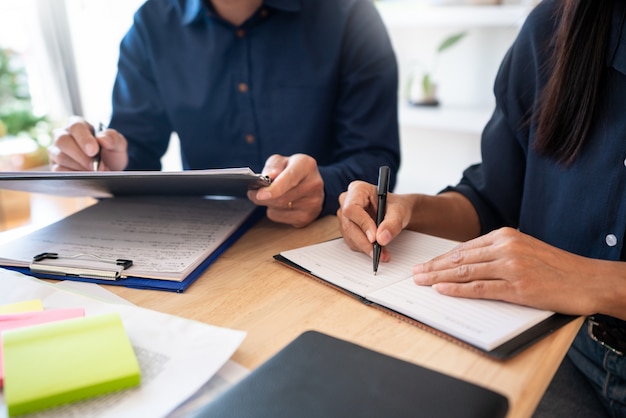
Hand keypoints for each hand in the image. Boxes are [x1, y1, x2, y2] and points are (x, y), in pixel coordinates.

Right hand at [48, 116, 127, 170]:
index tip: (94, 151)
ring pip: (60, 156)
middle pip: (63, 141)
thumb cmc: (109, 153)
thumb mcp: (117, 144)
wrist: (108, 170)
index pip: (75, 127)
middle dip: (81, 156)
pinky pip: (58, 170)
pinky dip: (73, 175)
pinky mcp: (55, 166)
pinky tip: (85, 177)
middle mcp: (62, 135)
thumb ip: (113, 138)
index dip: (84, 139)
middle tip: (96, 166)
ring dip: (79, 166)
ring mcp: (56, 151)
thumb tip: (102, 139)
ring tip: (95, 172)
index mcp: (78, 125)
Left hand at [248, 154, 323, 227]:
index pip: (289, 179)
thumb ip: (273, 166)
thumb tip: (267, 177)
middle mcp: (313, 184)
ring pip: (279, 209)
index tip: (259, 194)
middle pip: (281, 198)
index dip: (273, 188)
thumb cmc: (293, 170)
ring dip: (268, 204)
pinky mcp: (307, 217)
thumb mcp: (282, 161)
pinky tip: (281, 205)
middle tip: (253, 193)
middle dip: (262, 197)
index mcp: (307, 166)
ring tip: (271, 195)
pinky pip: (281, 218)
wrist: (310, 183)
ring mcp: (312, 203)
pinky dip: (275, 212)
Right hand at [337, 180, 412, 262]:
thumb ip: (392, 223)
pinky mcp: (347, 228)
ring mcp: (345, 216)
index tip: (375, 238)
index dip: (362, 224)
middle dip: (365, 242)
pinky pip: (352, 242)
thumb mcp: (399, 212)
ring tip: (383, 254)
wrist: (395, 212)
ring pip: (349, 236)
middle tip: (379, 253)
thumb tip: (382, 238)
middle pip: (349, 225)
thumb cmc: (395, 206)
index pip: (352, 208)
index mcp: (358, 190)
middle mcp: (347, 201)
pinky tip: (376, 251)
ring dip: (365, 248)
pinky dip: (364, 249)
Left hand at [412, 227, 606, 314]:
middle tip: (414, 274)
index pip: (464, 248)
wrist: (588, 279)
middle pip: (459, 259)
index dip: (441, 257)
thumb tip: (467, 263)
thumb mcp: (525, 248)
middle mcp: (505, 247)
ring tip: (421, 282)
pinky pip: (480, 288)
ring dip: (438, 278)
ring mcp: (511, 267)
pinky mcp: (517, 287)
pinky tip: (442, 290)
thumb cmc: (557, 267)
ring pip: (464, 272)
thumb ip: (498, 252)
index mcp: (505, 235)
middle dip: (433, 267)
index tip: (425, 263)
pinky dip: (458, 290)